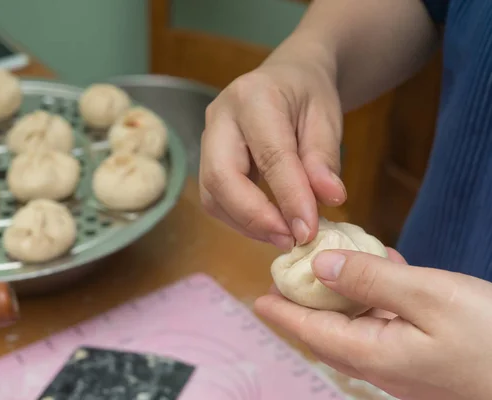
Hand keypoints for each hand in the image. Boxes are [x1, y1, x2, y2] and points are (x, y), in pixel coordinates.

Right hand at [199, 44, 344, 248]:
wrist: (286, 76)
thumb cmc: (309, 94)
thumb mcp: (326, 117)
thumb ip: (323, 157)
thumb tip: (329, 199)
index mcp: (254, 97)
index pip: (269, 155)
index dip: (289, 196)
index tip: (308, 231)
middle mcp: (220, 117)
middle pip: (221, 178)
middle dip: (254, 217)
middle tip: (289, 240)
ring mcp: (207, 139)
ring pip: (212, 194)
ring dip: (246, 224)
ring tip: (283, 236)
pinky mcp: (206, 160)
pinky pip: (215, 199)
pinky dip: (241, 220)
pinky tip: (269, 225)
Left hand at [255, 249, 491, 399]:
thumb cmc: (490, 338)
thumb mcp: (427, 298)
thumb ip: (370, 280)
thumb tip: (320, 266)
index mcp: (373, 354)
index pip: (312, 332)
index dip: (283, 314)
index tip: (258, 299)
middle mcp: (383, 365)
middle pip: (329, 333)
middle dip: (306, 307)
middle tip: (288, 279)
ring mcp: (407, 364)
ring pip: (358, 327)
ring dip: (340, 299)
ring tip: (326, 271)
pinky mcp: (428, 356)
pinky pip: (389, 324)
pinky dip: (377, 297)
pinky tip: (382, 272)